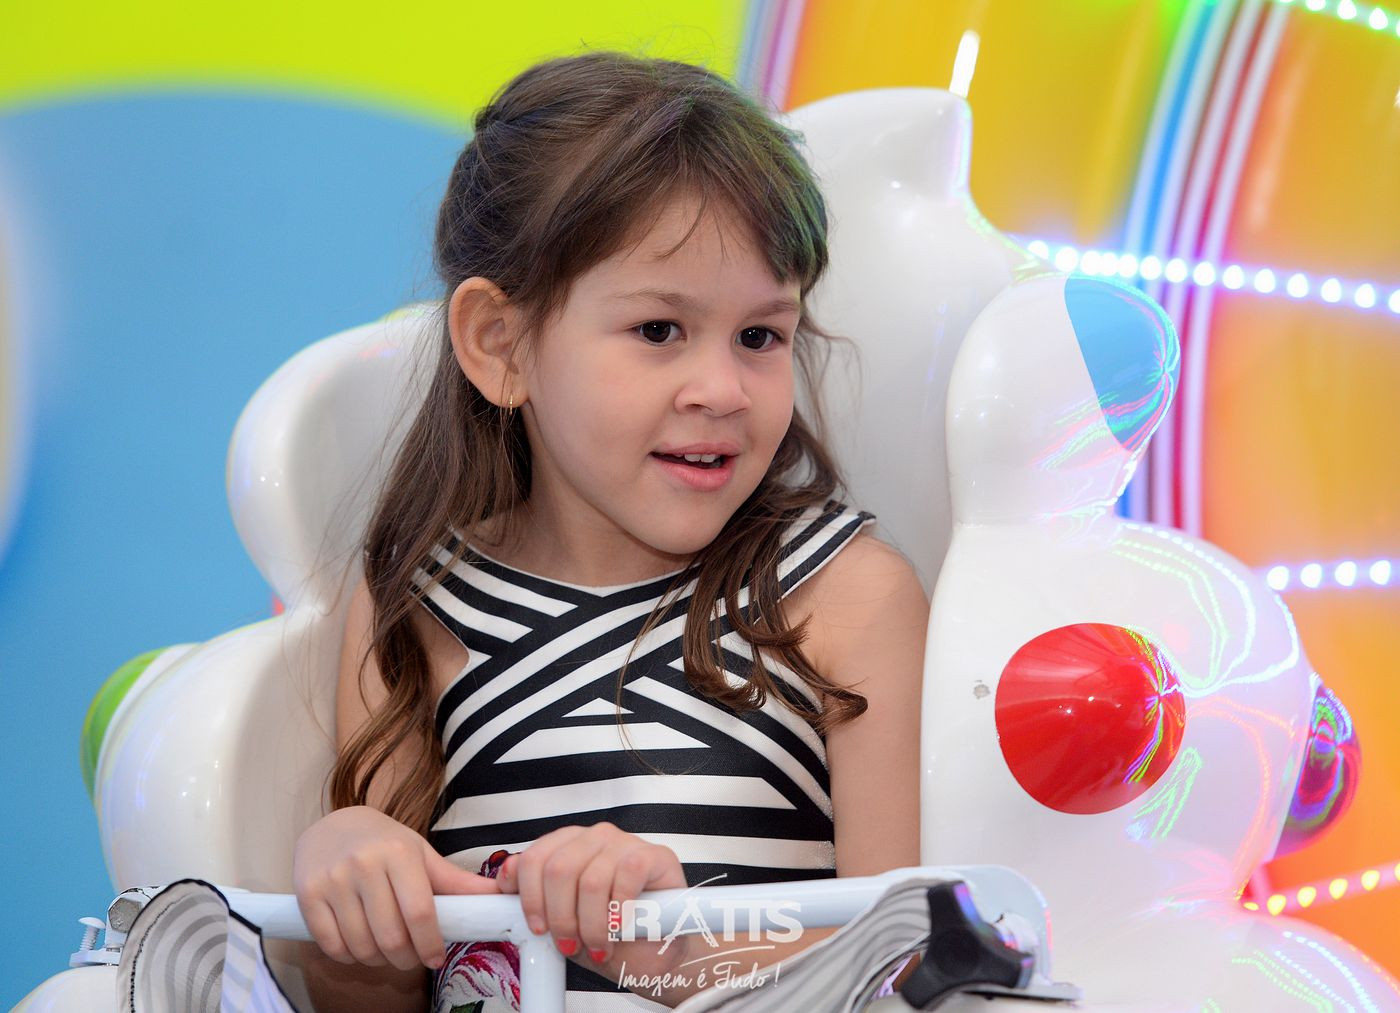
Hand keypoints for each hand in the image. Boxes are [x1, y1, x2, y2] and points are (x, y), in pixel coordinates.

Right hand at [293, 805, 500, 970]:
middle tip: (410, 957)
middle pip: (391, 936)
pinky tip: (359, 946)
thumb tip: (502, 896)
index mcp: (399, 853)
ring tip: (385, 950)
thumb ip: (457, 881)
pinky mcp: (307, 894)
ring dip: (377, 960)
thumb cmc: (385, 843)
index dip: (431, 944)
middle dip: (405, 958)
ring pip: (361, 945)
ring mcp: (333, 879)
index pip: (420, 913)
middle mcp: (364, 864)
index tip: (435, 958)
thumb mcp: (421, 854)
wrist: (333, 825)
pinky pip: (331, 945)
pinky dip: (348, 957)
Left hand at [496, 822, 687, 976]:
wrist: (651, 953)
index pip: (533, 858)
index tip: (537, 928)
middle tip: (570, 943)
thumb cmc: (605, 933)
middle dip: (561, 917)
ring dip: (591, 924)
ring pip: (590, 879)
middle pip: (558, 869)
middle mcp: (593, 837)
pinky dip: (619, 909)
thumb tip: (480, 887)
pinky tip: (620, 928)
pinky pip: (627, 874)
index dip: (530, 898)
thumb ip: (522, 900)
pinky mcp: (654, 855)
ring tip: (597, 945)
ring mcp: (625, 842)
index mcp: (566, 845)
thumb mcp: (556, 920)